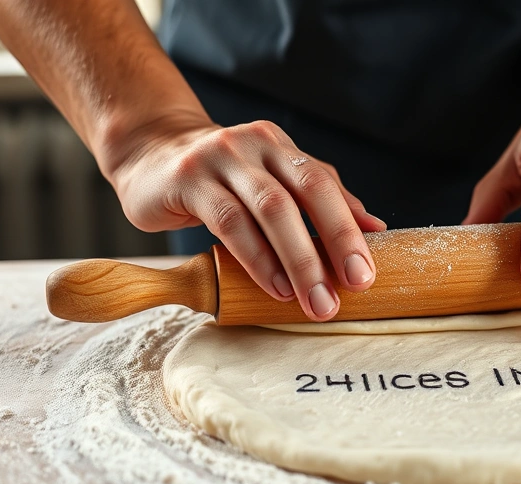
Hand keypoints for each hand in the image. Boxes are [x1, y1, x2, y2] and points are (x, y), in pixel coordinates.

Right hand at [107, 113, 385, 320]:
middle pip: (306, 192)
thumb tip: (374, 228)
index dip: (350, 228)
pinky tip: (275, 286)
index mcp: (281, 148)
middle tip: (355, 286)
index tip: (368, 272)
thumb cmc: (217, 178)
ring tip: (315, 299)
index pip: (326, 185)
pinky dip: (258, 257)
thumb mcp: (269, 181)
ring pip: (271, 209)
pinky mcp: (188, 180)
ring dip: (299, 259)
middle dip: (336, 242)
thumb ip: (317, 200)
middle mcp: (255, 145)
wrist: (147, 154)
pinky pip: (230, 222)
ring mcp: (220, 159)